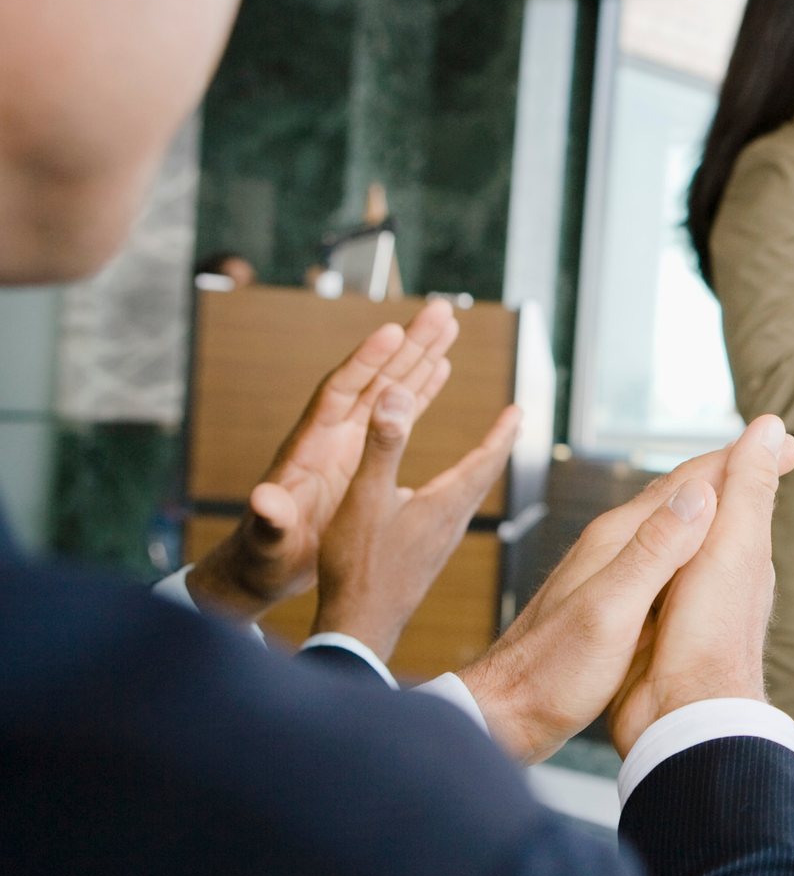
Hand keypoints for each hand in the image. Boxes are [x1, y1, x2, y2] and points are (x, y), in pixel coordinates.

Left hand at [186, 300, 459, 622]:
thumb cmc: (265, 554)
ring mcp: (347, 441)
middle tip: (439, 311)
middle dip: (406, 344)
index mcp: (310, 447)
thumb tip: (263, 500)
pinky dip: (420, 389)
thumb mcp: (269, 539)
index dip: (365, 363)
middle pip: (373, 378)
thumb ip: (269, 519)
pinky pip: (396, 412)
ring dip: (419, 356)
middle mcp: (331, 434)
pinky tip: (441, 369)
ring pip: (389, 388)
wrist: (267, 564)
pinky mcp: (362, 453)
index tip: (393, 331)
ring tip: (448, 325)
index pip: (339, 393)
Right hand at [311, 384, 520, 661]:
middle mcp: (450, 524)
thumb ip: (382, 445)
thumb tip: (395, 393)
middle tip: (513, 424)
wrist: (359, 626)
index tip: (520, 410)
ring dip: (479, 469)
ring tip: (485, 454)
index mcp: (444, 505)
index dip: (503, 432)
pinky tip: (440, 500)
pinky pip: (449, 514)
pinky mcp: (424, 558)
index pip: (485, 460)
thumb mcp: (365, 496)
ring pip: (467, 497)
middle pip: (483, 477)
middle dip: (498, 446)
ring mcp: (438, 543)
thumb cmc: (359, 564)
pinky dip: (455, 492)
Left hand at [459, 417, 793, 763]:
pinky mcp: (607, 596)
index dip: (736, 460)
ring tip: (752, 491)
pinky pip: (663, 551)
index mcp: (617, 540)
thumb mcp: (610, 612)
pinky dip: (695, 538)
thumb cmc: (552, 673)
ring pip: (673, 520)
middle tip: (779, 455)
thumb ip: (653, 553)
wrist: (503, 711)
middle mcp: (612, 545)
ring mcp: (608, 569)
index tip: (781, 442)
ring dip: (715, 500)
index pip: (687, 483)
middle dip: (731, 470)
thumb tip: (699, 495)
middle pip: (680, 493)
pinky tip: (704, 551)